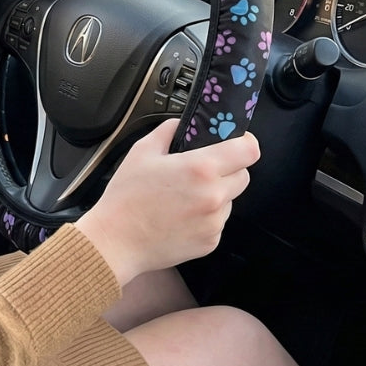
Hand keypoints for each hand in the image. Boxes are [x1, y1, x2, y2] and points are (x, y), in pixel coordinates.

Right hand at [76, 120, 259, 286]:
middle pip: (243, 175)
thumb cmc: (126, 196)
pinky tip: (181, 216)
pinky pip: (218, 221)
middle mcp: (214, 196)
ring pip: (230, 199)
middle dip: (228, 169)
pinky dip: (206, 216)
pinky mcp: (211, 242)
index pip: (248, 151)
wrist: (116, 241)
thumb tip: (184, 123)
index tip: (235, 141)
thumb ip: (169, 130)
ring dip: (216, 194)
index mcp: (201, 169)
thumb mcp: (142, 151)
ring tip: (184, 197)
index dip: (245, 142)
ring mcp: (214, 222)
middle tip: (202, 170)